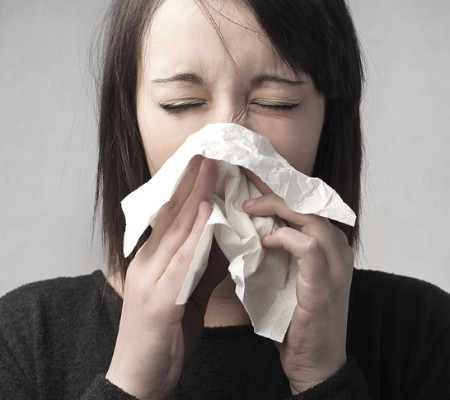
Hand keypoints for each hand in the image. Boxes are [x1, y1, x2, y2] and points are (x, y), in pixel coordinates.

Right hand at [106, 157, 226, 398]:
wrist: (138, 380)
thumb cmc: (162, 336)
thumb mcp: (185, 296)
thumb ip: (202, 266)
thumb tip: (222, 239)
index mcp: (154, 261)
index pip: (174, 217)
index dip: (191, 188)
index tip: (208, 164)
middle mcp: (148, 263)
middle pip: (172, 215)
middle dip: (193, 182)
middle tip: (211, 151)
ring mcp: (149, 279)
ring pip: (176, 230)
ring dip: (195, 197)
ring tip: (211, 167)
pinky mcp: (158, 299)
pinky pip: (180, 261)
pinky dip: (193, 235)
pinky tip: (205, 214)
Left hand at [243, 193, 353, 392]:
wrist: (315, 363)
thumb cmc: (296, 319)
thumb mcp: (287, 276)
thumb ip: (278, 250)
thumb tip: (248, 226)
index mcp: (330, 246)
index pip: (307, 204)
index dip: (280, 188)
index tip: (253, 178)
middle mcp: (338, 251)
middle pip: (309, 203)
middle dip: (275, 190)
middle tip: (245, 184)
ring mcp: (335, 267)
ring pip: (311, 218)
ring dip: (277, 208)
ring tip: (248, 208)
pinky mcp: (324, 286)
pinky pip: (309, 247)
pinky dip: (285, 238)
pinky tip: (266, 242)